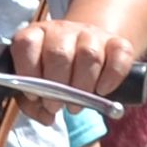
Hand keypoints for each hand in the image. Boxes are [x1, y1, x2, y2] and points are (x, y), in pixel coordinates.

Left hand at [2, 13, 145, 103]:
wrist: (87, 52)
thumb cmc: (55, 74)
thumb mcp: (38, 86)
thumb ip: (33, 105)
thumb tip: (46, 116)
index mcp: (36, 35)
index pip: (27, 44)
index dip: (28, 72)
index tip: (33, 94)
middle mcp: (62, 30)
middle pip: (59, 54)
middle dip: (56, 88)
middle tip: (56, 106)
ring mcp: (91, 33)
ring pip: (88, 55)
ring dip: (82, 87)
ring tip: (76, 106)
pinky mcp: (116, 41)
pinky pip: (119, 55)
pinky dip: (112, 77)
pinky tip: (102, 91)